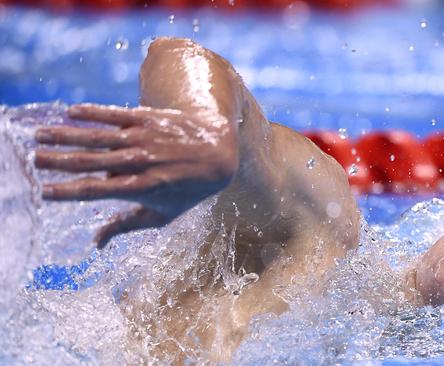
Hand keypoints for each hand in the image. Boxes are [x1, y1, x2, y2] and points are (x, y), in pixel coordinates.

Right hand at [35, 104, 238, 247]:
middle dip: (58, 161)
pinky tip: (71, 112)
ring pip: (97, 136)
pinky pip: (115, 114)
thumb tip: (95, 244)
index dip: (67, 191)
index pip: (96, 190)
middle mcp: (139, 162)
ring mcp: (143, 138)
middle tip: (31, 160)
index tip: (42, 191)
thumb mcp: (163, 215)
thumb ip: (127, 226)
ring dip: (66, 135)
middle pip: (90, 161)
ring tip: (39, 135)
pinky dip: (93, 113)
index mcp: (140, 188)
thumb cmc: (188, 190)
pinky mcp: (148, 118)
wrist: (219, 153)